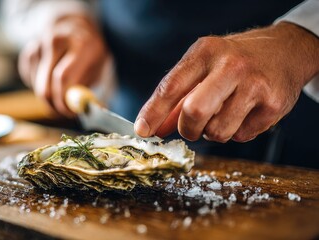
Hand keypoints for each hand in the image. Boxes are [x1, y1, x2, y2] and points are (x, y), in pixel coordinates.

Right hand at [18, 15, 107, 116]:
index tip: (71, 113)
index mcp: (79, 44)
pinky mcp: (28, 52)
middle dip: (54, 105)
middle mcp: (56, 41)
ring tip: (64, 90)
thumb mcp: (100, 65)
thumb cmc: (90, 50)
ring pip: (36, 86)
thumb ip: (91, 88)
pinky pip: (30, 80)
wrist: (73, 25)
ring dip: (49, 97)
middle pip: (45, 86)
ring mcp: (39, 45)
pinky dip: (40, 86)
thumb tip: (88, 110)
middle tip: (64, 113)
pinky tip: (52, 77)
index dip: (64, 101)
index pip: (63, 78)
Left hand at [135, 22, 318, 141]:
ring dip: (213, 132)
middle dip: (187, 129)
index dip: (153, 112)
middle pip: (194, 112)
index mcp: (206, 52)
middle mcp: (231, 66)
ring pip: (218, 132)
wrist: (285, 51)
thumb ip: (177, 98)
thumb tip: (153, 128)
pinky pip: (241, 137)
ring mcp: (255, 85)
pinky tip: (244, 112)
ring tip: (223, 114)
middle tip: (190, 128)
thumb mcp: (203, 67)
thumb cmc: (234, 61)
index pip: (171, 86)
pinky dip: (236, 131)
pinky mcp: (273, 105)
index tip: (143, 130)